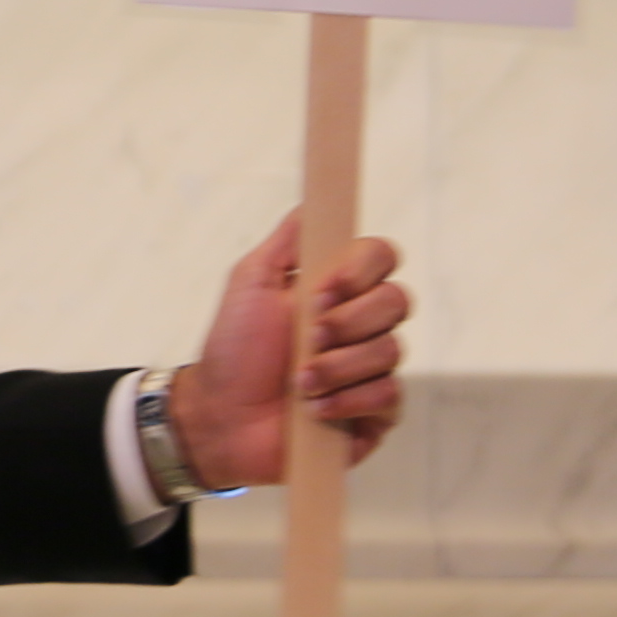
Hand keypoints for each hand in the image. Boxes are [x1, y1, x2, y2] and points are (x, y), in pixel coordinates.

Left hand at [167, 209, 408, 491]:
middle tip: (307, 340)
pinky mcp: (375, 412)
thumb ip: (287, 240)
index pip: (381, 257)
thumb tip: (318, 199)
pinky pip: (389, 396)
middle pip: (396, 301)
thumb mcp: (250, 282)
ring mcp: (371, 368)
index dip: (360, 271)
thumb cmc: (233, 351)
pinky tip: (315, 410)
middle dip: (346, 322)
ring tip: (299, 382)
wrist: (220, 417)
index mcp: (337, 289)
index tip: (321, 291)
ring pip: (390, 351)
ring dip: (337, 367)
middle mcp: (361, 324)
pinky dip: (349, 401)